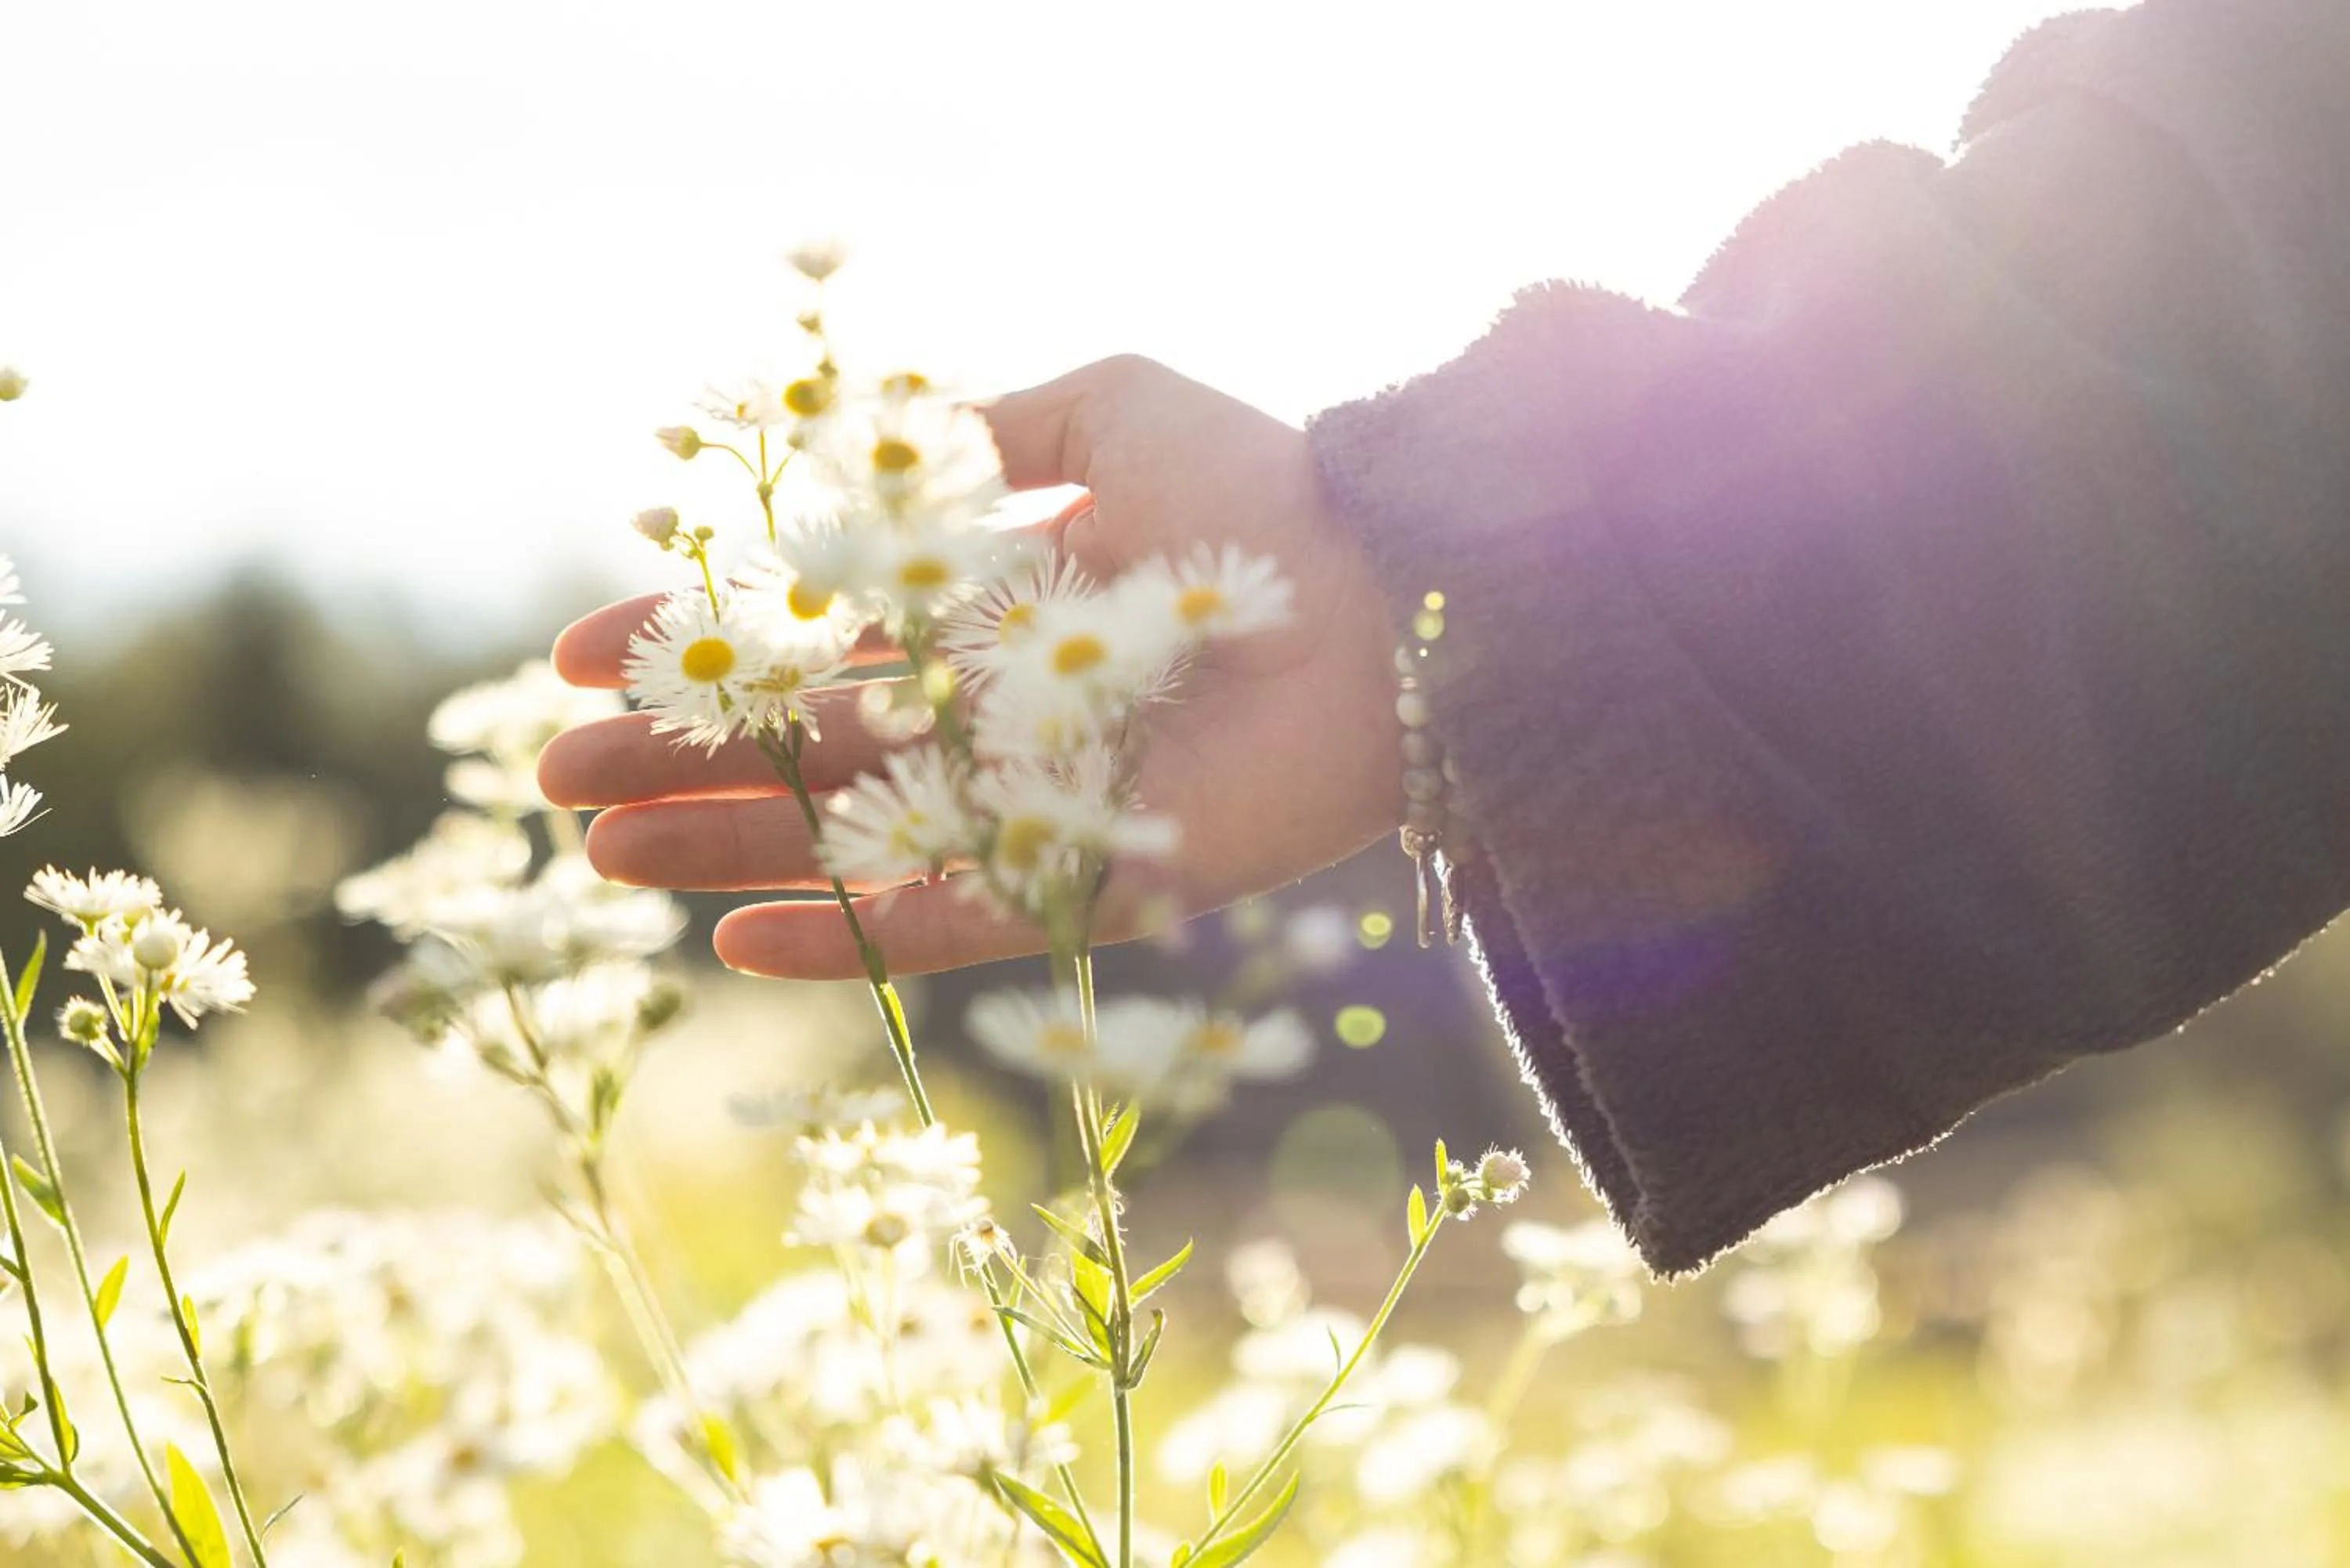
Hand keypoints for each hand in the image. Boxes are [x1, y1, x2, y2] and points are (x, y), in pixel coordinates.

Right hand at [536, 355, 1402, 978]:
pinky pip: (945, 924)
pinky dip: (845, 937)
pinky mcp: (1081, 882)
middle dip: (677, 764)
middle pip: (801, 751)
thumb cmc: (1259, 489)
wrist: (1388, 600)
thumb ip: (985, 430)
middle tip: (558, 784)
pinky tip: (736, 941)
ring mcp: (1029, 805)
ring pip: (845, 844)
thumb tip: (864, 454)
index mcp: (981, 608)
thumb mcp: (1110, 407)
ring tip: (603, 862)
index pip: (805, 637)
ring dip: (723, 853)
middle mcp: (991, 713)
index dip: (692, 648)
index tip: (579, 658)